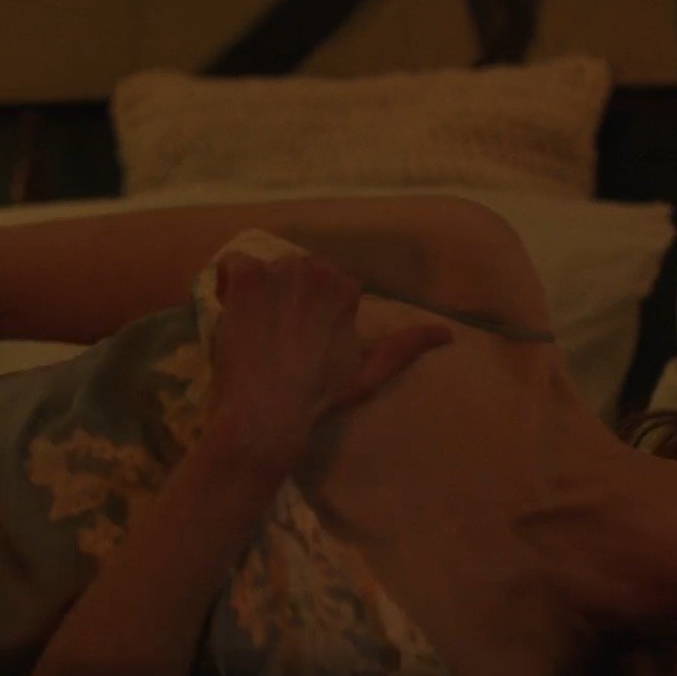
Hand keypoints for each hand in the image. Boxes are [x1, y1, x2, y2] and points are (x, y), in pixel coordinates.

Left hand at [207, 251, 452, 465]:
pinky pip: (232, 266)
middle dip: (288, 296)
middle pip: (297, 272)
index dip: (313, 311)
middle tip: (275, 335)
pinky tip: (229, 312)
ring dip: (259, 292)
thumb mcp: (368, 373)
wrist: (267, 409)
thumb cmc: (318, 397)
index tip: (303, 339)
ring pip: (265, 270)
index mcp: (345, 289)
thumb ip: (406, 346)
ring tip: (253, 328)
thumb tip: (449, 333)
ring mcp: (279, 273)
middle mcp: (316, 271)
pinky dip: (227, 284)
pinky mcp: (245, 279)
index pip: (327, 284)